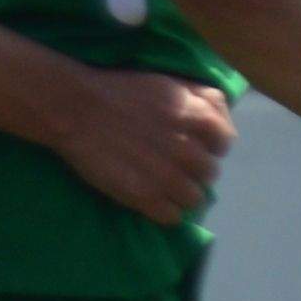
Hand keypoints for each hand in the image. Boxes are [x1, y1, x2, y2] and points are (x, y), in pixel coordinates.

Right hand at [49, 69, 232, 226]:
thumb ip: (203, 98)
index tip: (193, 144)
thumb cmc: (122, 91)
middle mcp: (188, 151)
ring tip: (161, 184)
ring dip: (180, 193)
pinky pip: (172, 217)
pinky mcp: (145, 197)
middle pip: (209, 174)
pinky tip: (149, 198)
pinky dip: (164, 211)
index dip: (209, 144)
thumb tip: (222, 120)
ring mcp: (167, 177)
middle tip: (171, 164)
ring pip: (194, 199)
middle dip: (193, 169)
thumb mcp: (170, 83)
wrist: (77, 108)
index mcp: (197, 120)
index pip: (224, 143)